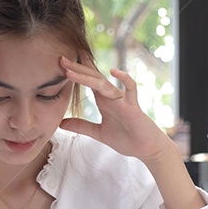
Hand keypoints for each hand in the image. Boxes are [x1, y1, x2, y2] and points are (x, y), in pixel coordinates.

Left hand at [58, 56, 174, 162]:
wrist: (146, 149)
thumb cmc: (126, 139)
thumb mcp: (98, 133)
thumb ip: (81, 126)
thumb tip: (61, 123)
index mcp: (104, 101)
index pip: (88, 82)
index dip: (76, 72)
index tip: (61, 62)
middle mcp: (112, 97)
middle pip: (93, 78)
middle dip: (78, 68)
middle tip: (61, 59)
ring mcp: (122, 100)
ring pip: (104, 84)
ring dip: (87, 76)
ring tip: (71, 71)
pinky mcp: (133, 107)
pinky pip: (130, 89)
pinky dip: (124, 79)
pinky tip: (114, 71)